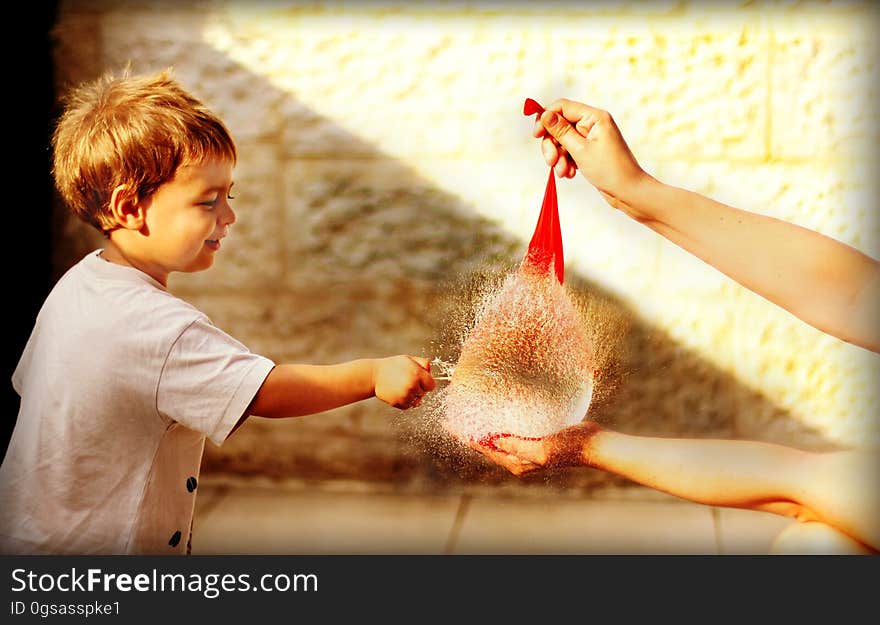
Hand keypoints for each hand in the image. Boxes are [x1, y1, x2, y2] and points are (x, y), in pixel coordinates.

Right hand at [374, 355, 435, 409]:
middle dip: (418, 389)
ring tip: (402, 388)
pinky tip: (397, 393)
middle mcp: (412, 385)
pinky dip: (404, 402)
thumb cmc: (393, 366)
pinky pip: (408, 406)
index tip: (420, 381)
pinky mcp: (398, 403)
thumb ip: (423, 363)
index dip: (426, 383)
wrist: (374, 375)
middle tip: (406, 382)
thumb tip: (431, 373)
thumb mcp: (409, 359)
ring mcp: (405, 395)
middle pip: (424, 394)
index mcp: (417, 374)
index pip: (431, 386)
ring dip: (412, 396)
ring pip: (417, 401)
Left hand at [453, 421, 603, 476]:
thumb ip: (517, 446)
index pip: (483, 448)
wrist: (594, 445)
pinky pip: (512, 429)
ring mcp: (527, 448)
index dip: (465, 435)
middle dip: (470, 430)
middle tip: (453, 415)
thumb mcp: (542, 449)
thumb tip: (492, 440)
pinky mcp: (535, 437)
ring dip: (484, 424)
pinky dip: (501, 420)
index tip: (449, 423)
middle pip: (486, 443)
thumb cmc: (570, 447)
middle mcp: (518, 457)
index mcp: (517, 462)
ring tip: (469, 411)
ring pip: (497, 436)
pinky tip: (497, 409)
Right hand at [533, 98, 647, 210]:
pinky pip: (569, 151)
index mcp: (594, 117)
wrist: (628, 192)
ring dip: (558, 157)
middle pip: (559, 125)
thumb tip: (545, 114)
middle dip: (552, 144)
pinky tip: (570, 173)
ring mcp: (591, 137)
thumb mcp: (580, 150)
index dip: (546, 118)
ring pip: (562, 141)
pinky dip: (566, 162)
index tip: (536, 135)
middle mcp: (593, 124)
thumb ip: (560, 131)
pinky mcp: (589, 150)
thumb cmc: (609, 170)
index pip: (562, 107)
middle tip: (550, 162)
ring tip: (564, 172)